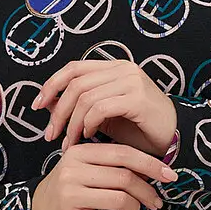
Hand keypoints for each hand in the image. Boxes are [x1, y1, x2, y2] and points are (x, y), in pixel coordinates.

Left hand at [31, 60, 177, 158]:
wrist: (174, 137)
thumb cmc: (138, 128)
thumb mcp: (102, 116)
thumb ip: (78, 107)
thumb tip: (46, 105)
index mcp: (113, 67)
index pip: (73, 68)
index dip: (51, 85)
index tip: (37, 106)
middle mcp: (122, 68)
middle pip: (75, 84)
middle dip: (58, 111)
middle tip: (51, 135)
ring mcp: (131, 81)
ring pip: (85, 98)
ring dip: (73, 123)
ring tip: (71, 142)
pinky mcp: (138, 98)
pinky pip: (101, 108)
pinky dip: (89, 123)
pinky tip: (89, 136)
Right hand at [31, 142, 178, 209]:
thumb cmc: (68, 188)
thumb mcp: (83, 167)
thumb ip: (111, 164)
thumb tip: (153, 170)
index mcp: (78, 153)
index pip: (123, 154)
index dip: (150, 164)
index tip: (170, 175)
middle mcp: (72, 171)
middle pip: (124, 178)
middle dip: (147, 191)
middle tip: (156, 201)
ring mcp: (70, 195)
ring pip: (120, 200)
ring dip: (134, 208)